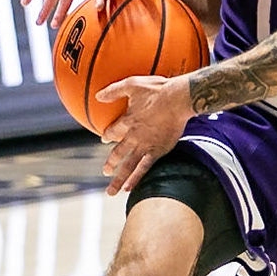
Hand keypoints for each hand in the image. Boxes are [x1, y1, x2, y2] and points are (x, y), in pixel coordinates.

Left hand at [96, 73, 194, 194]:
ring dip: (118, 178)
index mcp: (127, 120)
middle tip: (105, 172)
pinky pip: (144, 168)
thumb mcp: (132, 84)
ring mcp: (145, 145)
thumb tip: (97, 96)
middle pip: (118, 154)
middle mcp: (133, 136)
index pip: (113, 131)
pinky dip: (135, 178)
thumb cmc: (158, 89)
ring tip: (111, 191)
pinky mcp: (157, 150)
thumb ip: (114, 90)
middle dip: (111, 164)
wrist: (178, 99)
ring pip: (128, 165)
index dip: (107, 136)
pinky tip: (128, 188)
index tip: (104, 140)